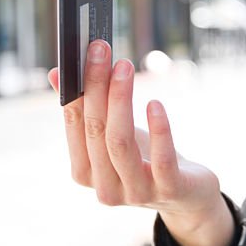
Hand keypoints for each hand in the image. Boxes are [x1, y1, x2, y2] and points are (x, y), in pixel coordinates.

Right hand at [47, 40, 233, 245]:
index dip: (76, 89)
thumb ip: (87, 108)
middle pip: (96, 131)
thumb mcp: (115, 134)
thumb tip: (57, 73)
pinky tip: (155, 104)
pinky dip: (158, 129)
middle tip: (102, 50)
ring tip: (125, 67)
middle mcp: (105, 187)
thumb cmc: (145, 159)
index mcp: (85, 172)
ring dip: (120, 100)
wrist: (188, 196)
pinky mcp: (169, 190)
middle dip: (97, 86)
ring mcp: (136, 192)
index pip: (74, 126)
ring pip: (120, 143)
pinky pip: (161, 159)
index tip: (82, 54)